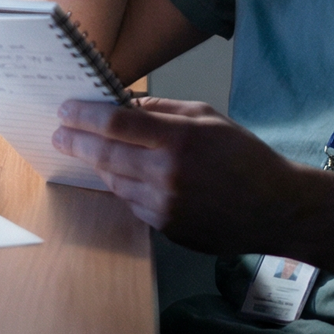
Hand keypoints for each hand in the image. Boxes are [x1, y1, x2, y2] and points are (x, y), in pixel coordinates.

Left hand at [53, 96, 306, 251]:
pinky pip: (132, 203)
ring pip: (115, 182)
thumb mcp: (208, 117)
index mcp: (179, 139)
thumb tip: (124, 105)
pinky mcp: (166, 228)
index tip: (66, 109)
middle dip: (77, 141)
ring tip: (86, 151)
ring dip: (98, 165)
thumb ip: (164, 111)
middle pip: (106, 155)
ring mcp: (164, 206)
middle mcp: (167, 175)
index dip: (85, 115)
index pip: (116, 124)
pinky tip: (123, 175)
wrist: (274, 207)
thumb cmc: (244, 155)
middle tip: (59, 133)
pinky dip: (124, 186)